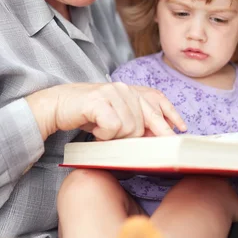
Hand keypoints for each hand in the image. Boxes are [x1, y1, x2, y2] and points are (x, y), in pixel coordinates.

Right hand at [26, 82, 186, 140]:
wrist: (56, 105)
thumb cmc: (86, 114)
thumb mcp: (113, 116)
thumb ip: (133, 122)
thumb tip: (157, 138)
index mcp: (129, 90)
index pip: (156, 98)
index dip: (170, 114)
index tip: (181, 129)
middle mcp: (123, 88)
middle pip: (146, 121)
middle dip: (144, 138)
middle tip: (138, 150)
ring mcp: (112, 92)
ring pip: (130, 128)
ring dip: (114, 137)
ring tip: (101, 132)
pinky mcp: (99, 100)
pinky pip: (114, 127)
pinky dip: (104, 135)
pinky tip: (94, 129)